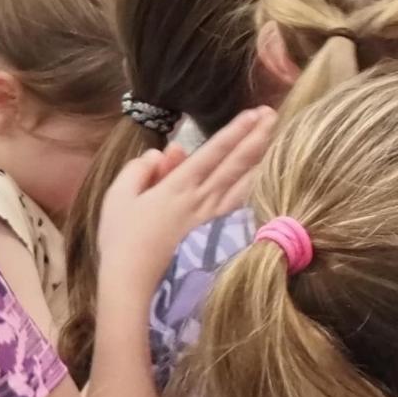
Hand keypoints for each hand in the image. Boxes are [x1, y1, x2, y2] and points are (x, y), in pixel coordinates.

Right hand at [95, 106, 277, 310]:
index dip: (235, 131)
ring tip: (279, 138)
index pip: (213, 152)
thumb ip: (139, 170)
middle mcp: (202, 199)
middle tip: (273, 114)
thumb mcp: (118, 197)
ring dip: (263, 158)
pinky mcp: (219, 234)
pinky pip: (243, 205)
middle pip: (237, 163)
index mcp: (178, 187)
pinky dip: (258, 189)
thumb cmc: (121, 239)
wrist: (133, 282)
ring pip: (246, 182)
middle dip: (257, 136)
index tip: (253, 113)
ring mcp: (214, 218)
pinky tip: (270, 179)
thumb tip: (162, 151)